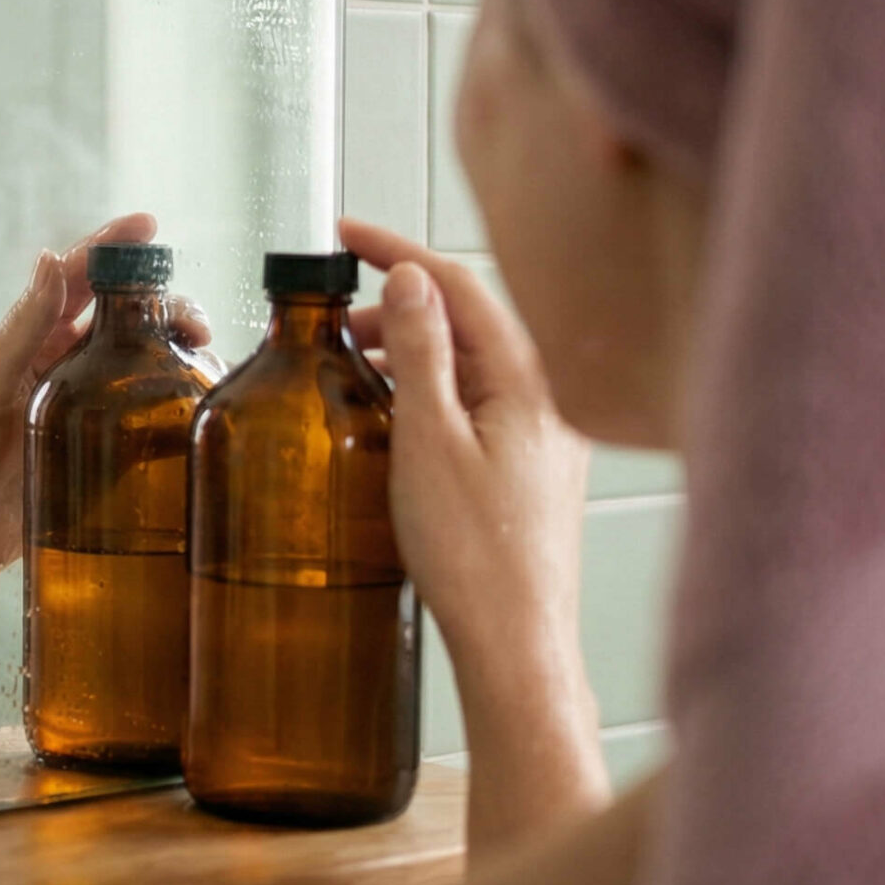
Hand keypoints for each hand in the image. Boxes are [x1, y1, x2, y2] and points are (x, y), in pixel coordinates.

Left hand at [0, 212, 213, 590]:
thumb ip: (21, 327)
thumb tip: (50, 256)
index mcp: (33, 338)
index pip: (81, 277)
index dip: (115, 245)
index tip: (151, 224)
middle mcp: (65, 363)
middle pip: (128, 314)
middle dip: (165, 303)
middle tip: (190, 321)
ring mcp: (87, 404)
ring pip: (145, 359)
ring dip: (177, 347)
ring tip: (201, 355)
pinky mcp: (104, 446)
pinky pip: (150, 413)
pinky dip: (179, 399)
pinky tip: (202, 401)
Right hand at [341, 218, 607, 852]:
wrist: (516, 648)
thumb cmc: (476, 558)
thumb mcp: (429, 442)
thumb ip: (420, 353)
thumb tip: (410, 278)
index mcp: (532, 384)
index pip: (463, 286)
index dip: (399, 251)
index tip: (344, 236)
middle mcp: (551, 403)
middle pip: (472, 320)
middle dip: (401, 302)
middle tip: (333, 310)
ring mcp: (545, 438)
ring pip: (474, 364)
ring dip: (413, 347)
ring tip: (352, 361)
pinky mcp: (530, 471)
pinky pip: (480, 403)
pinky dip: (431, 388)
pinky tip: (391, 413)